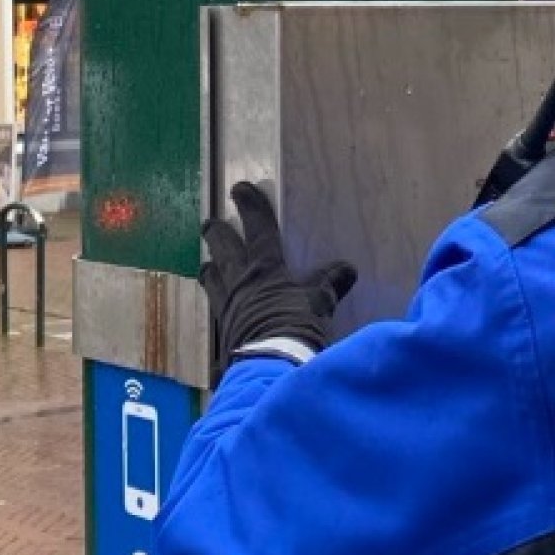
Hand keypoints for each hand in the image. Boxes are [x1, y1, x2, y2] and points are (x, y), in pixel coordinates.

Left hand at [199, 182, 356, 365]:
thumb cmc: (296, 328)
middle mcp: (241, 283)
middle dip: (217, 234)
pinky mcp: (223, 330)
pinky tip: (217, 305)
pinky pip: (215, 307)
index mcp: (266, 268)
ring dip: (211, 268)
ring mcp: (228, 306)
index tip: (240, 188)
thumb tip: (347, 269)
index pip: (258, 229)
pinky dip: (216, 300)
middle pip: (224, 250)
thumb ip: (330, 283)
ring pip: (213, 279)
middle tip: (209, 223)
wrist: (270, 366)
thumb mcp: (320, 303)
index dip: (251, 207)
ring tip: (207, 264)